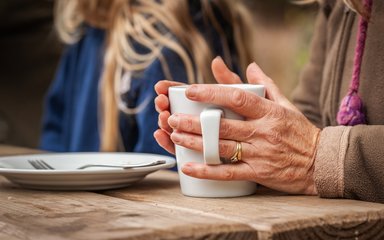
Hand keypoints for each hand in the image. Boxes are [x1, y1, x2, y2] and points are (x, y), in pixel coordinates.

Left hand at [166, 62, 320, 194]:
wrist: (322, 162)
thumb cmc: (300, 131)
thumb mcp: (286, 104)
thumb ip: (266, 84)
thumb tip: (250, 64)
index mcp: (269, 112)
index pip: (237, 98)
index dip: (211, 93)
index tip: (189, 90)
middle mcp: (263, 132)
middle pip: (222, 125)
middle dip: (194, 122)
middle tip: (171, 117)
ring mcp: (260, 154)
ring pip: (221, 148)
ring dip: (195, 142)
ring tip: (174, 136)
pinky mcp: (259, 173)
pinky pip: (228, 173)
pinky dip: (206, 171)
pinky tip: (188, 167)